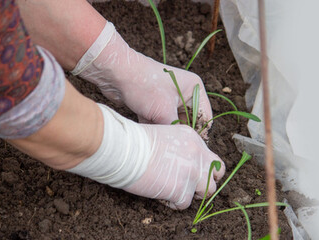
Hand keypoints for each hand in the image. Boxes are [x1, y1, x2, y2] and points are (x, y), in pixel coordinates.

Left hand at [75, 23, 212, 137]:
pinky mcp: (154, 103)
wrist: (114, 73)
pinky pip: (159, 120)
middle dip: (180, 132)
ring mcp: (168, 98)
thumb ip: (177, 129)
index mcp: (194, 88)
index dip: (200, 133)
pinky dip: (154, 127)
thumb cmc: (144, 86)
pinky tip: (148, 136)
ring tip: (160, 142)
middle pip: (188, 120)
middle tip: (175, 148)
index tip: (193, 149)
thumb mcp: (164, 111)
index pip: (204, 116)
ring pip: (172, 122)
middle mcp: (184, 92)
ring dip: (165, 131)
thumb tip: (182, 146)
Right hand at [124, 124, 225, 208]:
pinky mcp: (182, 189)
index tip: (187, 172)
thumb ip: (179, 149)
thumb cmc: (134, 142)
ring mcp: (192, 173)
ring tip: (176, 192)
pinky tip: (160, 195)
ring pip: (208, 191)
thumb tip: (179, 164)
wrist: (123, 150)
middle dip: (207, 181)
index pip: (209, 157)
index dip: (201, 167)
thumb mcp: (165, 135)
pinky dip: (173, 203)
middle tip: (190, 185)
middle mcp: (198, 155)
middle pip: (218, 173)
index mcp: (194, 139)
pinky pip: (185, 203)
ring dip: (194, 194)